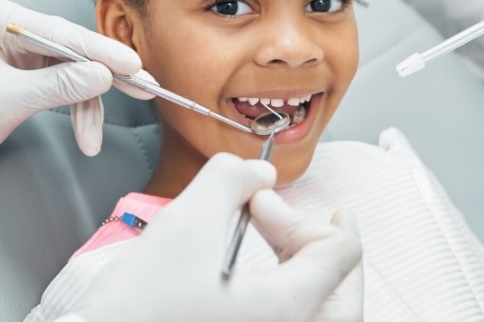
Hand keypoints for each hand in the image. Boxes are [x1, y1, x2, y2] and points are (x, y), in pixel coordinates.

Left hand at [0, 0, 153, 184]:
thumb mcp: (2, 102)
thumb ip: (55, 87)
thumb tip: (103, 76)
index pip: (60, 32)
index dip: (100, 51)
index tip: (132, 66)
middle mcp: (16, 28)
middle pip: (75, 49)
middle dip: (106, 75)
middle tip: (143, 87)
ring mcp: (27, 51)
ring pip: (77, 71)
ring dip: (90, 106)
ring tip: (94, 138)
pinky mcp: (34, 73)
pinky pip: (69, 87)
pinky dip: (81, 111)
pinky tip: (86, 135)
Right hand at [65, 154, 362, 321]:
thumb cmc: (142, 300)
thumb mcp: (188, 220)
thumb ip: (231, 178)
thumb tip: (262, 175)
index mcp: (287, 308)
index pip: (341, 254)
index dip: (310, 212)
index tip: (268, 201)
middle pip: (339, 286)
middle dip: (310, 237)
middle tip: (270, 212)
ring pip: (319, 305)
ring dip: (301, 262)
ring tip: (267, 233)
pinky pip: (289, 315)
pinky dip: (286, 285)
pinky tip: (251, 266)